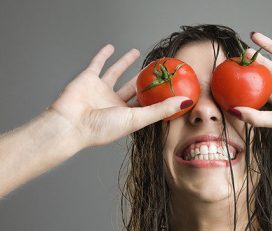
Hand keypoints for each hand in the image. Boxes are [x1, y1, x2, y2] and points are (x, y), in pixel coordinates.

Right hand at [48, 44, 190, 147]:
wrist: (71, 125)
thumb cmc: (103, 128)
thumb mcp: (137, 118)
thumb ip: (161, 109)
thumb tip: (187, 102)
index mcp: (127, 115)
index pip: (146, 104)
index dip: (159, 96)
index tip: (172, 87)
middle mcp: (114, 103)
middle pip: (134, 87)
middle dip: (145, 78)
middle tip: (157, 67)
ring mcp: (101, 91)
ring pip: (117, 73)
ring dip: (126, 63)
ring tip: (138, 53)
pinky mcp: (88, 79)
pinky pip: (97, 64)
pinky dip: (104, 55)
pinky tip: (112, 47)